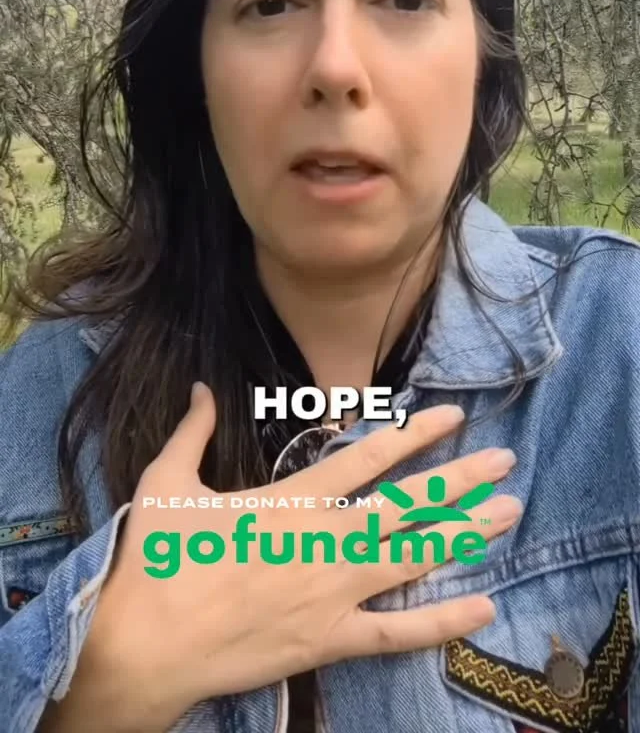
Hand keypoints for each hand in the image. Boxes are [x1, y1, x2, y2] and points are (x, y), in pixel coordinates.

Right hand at [69, 386, 521, 728]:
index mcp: (294, 500)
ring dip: (463, 534)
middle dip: (461, 480)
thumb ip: (193, 430)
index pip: (370, 456)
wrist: (146, 644)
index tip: (454, 418)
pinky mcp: (330, 639)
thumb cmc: (158, 559)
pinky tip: (482, 606)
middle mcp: (327, 540)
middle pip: (410, 505)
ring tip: (507, 515)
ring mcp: (335, 593)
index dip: (416, 434)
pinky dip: (442, 621)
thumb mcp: (167, 481)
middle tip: (505, 462)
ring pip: (415, 558)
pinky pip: (397, 632)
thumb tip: (202, 387)